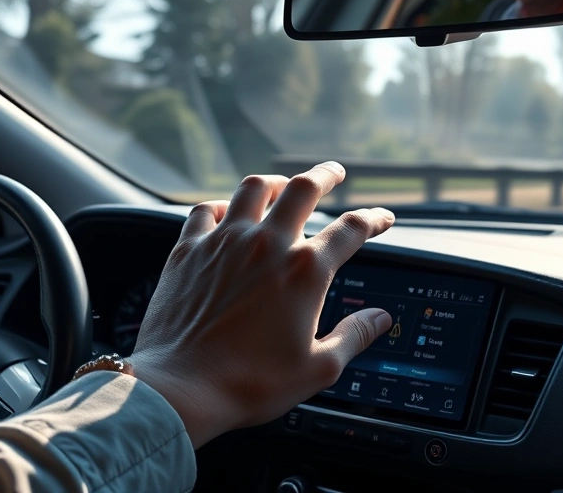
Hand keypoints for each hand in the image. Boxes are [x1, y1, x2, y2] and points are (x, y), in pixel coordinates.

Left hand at [127, 162, 394, 447]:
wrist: (180, 389)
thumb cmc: (251, 383)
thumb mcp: (319, 368)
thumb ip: (355, 336)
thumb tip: (380, 319)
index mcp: (306, 271)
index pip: (352, 229)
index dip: (374, 219)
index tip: (383, 218)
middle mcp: (267, 245)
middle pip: (303, 189)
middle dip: (325, 175)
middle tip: (334, 172)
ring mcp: (224, 243)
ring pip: (254, 188)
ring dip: (275, 181)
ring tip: (282, 184)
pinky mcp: (188, 251)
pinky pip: (206, 210)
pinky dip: (222, 206)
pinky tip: (226, 213)